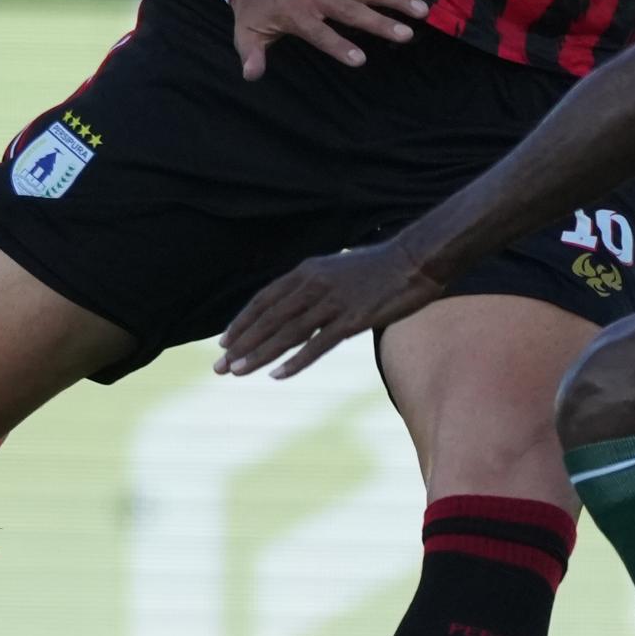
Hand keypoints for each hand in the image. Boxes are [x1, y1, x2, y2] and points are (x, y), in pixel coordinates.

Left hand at [215, 240, 443, 380]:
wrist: (414, 260)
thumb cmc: (379, 266)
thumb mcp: (336, 269)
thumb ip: (313, 285)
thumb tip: (295, 303)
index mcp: (307, 271)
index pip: (264, 299)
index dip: (242, 322)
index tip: (225, 342)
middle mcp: (313, 285)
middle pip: (268, 319)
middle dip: (241, 345)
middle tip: (220, 367)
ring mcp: (332, 302)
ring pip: (286, 333)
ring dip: (259, 355)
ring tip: (237, 372)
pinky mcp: (352, 320)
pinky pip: (317, 345)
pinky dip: (295, 361)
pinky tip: (277, 375)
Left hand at [228, 0, 420, 78]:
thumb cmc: (254, 7)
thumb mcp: (246, 33)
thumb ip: (251, 54)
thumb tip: (250, 75)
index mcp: (296, 14)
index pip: (320, 33)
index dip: (338, 46)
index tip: (359, 59)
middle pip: (351, 10)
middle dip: (379, 22)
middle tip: (406, 34)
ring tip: (421, 8)